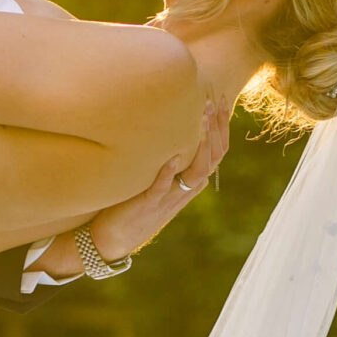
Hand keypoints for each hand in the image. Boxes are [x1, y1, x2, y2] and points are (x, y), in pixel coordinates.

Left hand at [86, 100, 230, 259]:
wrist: (113, 238)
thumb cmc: (133, 201)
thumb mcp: (158, 177)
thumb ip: (169, 156)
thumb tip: (169, 122)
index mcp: (191, 181)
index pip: (218, 151)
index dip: (222, 126)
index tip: (221, 99)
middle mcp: (187, 189)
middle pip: (214, 157)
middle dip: (216, 128)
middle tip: (211, 102)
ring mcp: (170, 198)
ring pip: (198, 171)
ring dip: (201, 145)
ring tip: (199, 121)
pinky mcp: (150, 205)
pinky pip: (163, 187)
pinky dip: (169, 171)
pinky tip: (172, 155)